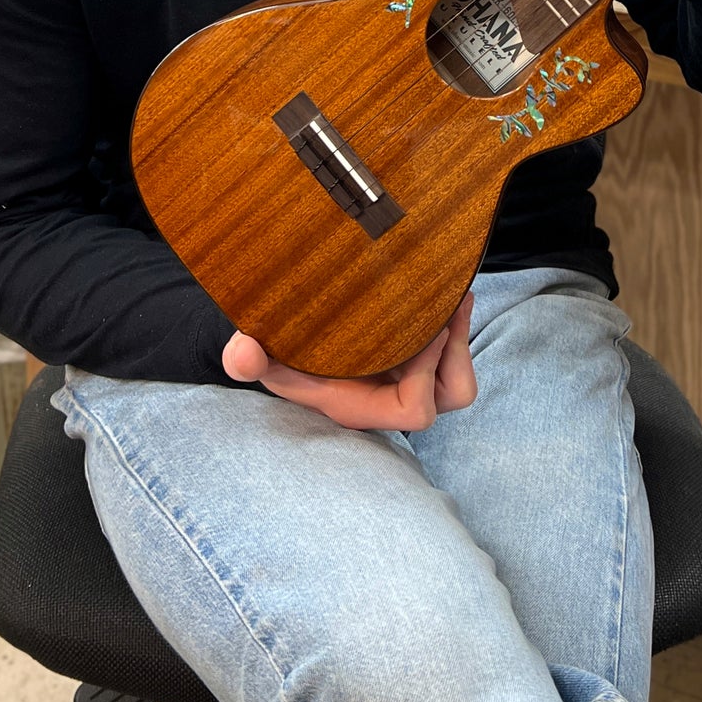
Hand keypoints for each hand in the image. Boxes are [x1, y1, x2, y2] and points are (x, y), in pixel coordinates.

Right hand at [222, 291, 476, 431]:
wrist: (289, 346)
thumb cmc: (283, 355)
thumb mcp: (265, 357)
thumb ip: (251, 358)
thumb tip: (239, 355)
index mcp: (364, 405)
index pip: (415, 409)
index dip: (428, 374)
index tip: (426, 330)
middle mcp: (392, 398)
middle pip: (451, 395)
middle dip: (456, 353)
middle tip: (451, 305)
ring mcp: (409, 378)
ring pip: (459, 377)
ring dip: (461, 339)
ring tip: (454, 297)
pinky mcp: (418, 358)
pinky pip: (455, 356)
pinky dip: (457, 326)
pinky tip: (448, 292)